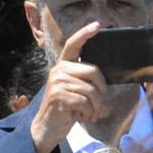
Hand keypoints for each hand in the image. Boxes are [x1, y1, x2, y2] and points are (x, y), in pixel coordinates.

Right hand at [30, 22, 106, 152]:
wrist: (49, 126)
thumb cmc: (69, 108)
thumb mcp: (78, 90)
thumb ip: (86, 80)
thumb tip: (103, 75)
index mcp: (64, 66)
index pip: (73, 44)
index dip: (85, 34)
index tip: (98, 25)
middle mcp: (59, 69)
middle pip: (94, 71)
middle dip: (102, 91)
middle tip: (97, 104)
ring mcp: (57, 81)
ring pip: (92, 90)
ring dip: (96, 106)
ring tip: (89, 113)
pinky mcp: (58, 94)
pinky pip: (86, 101)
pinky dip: (89, 112)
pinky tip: (82, 116)